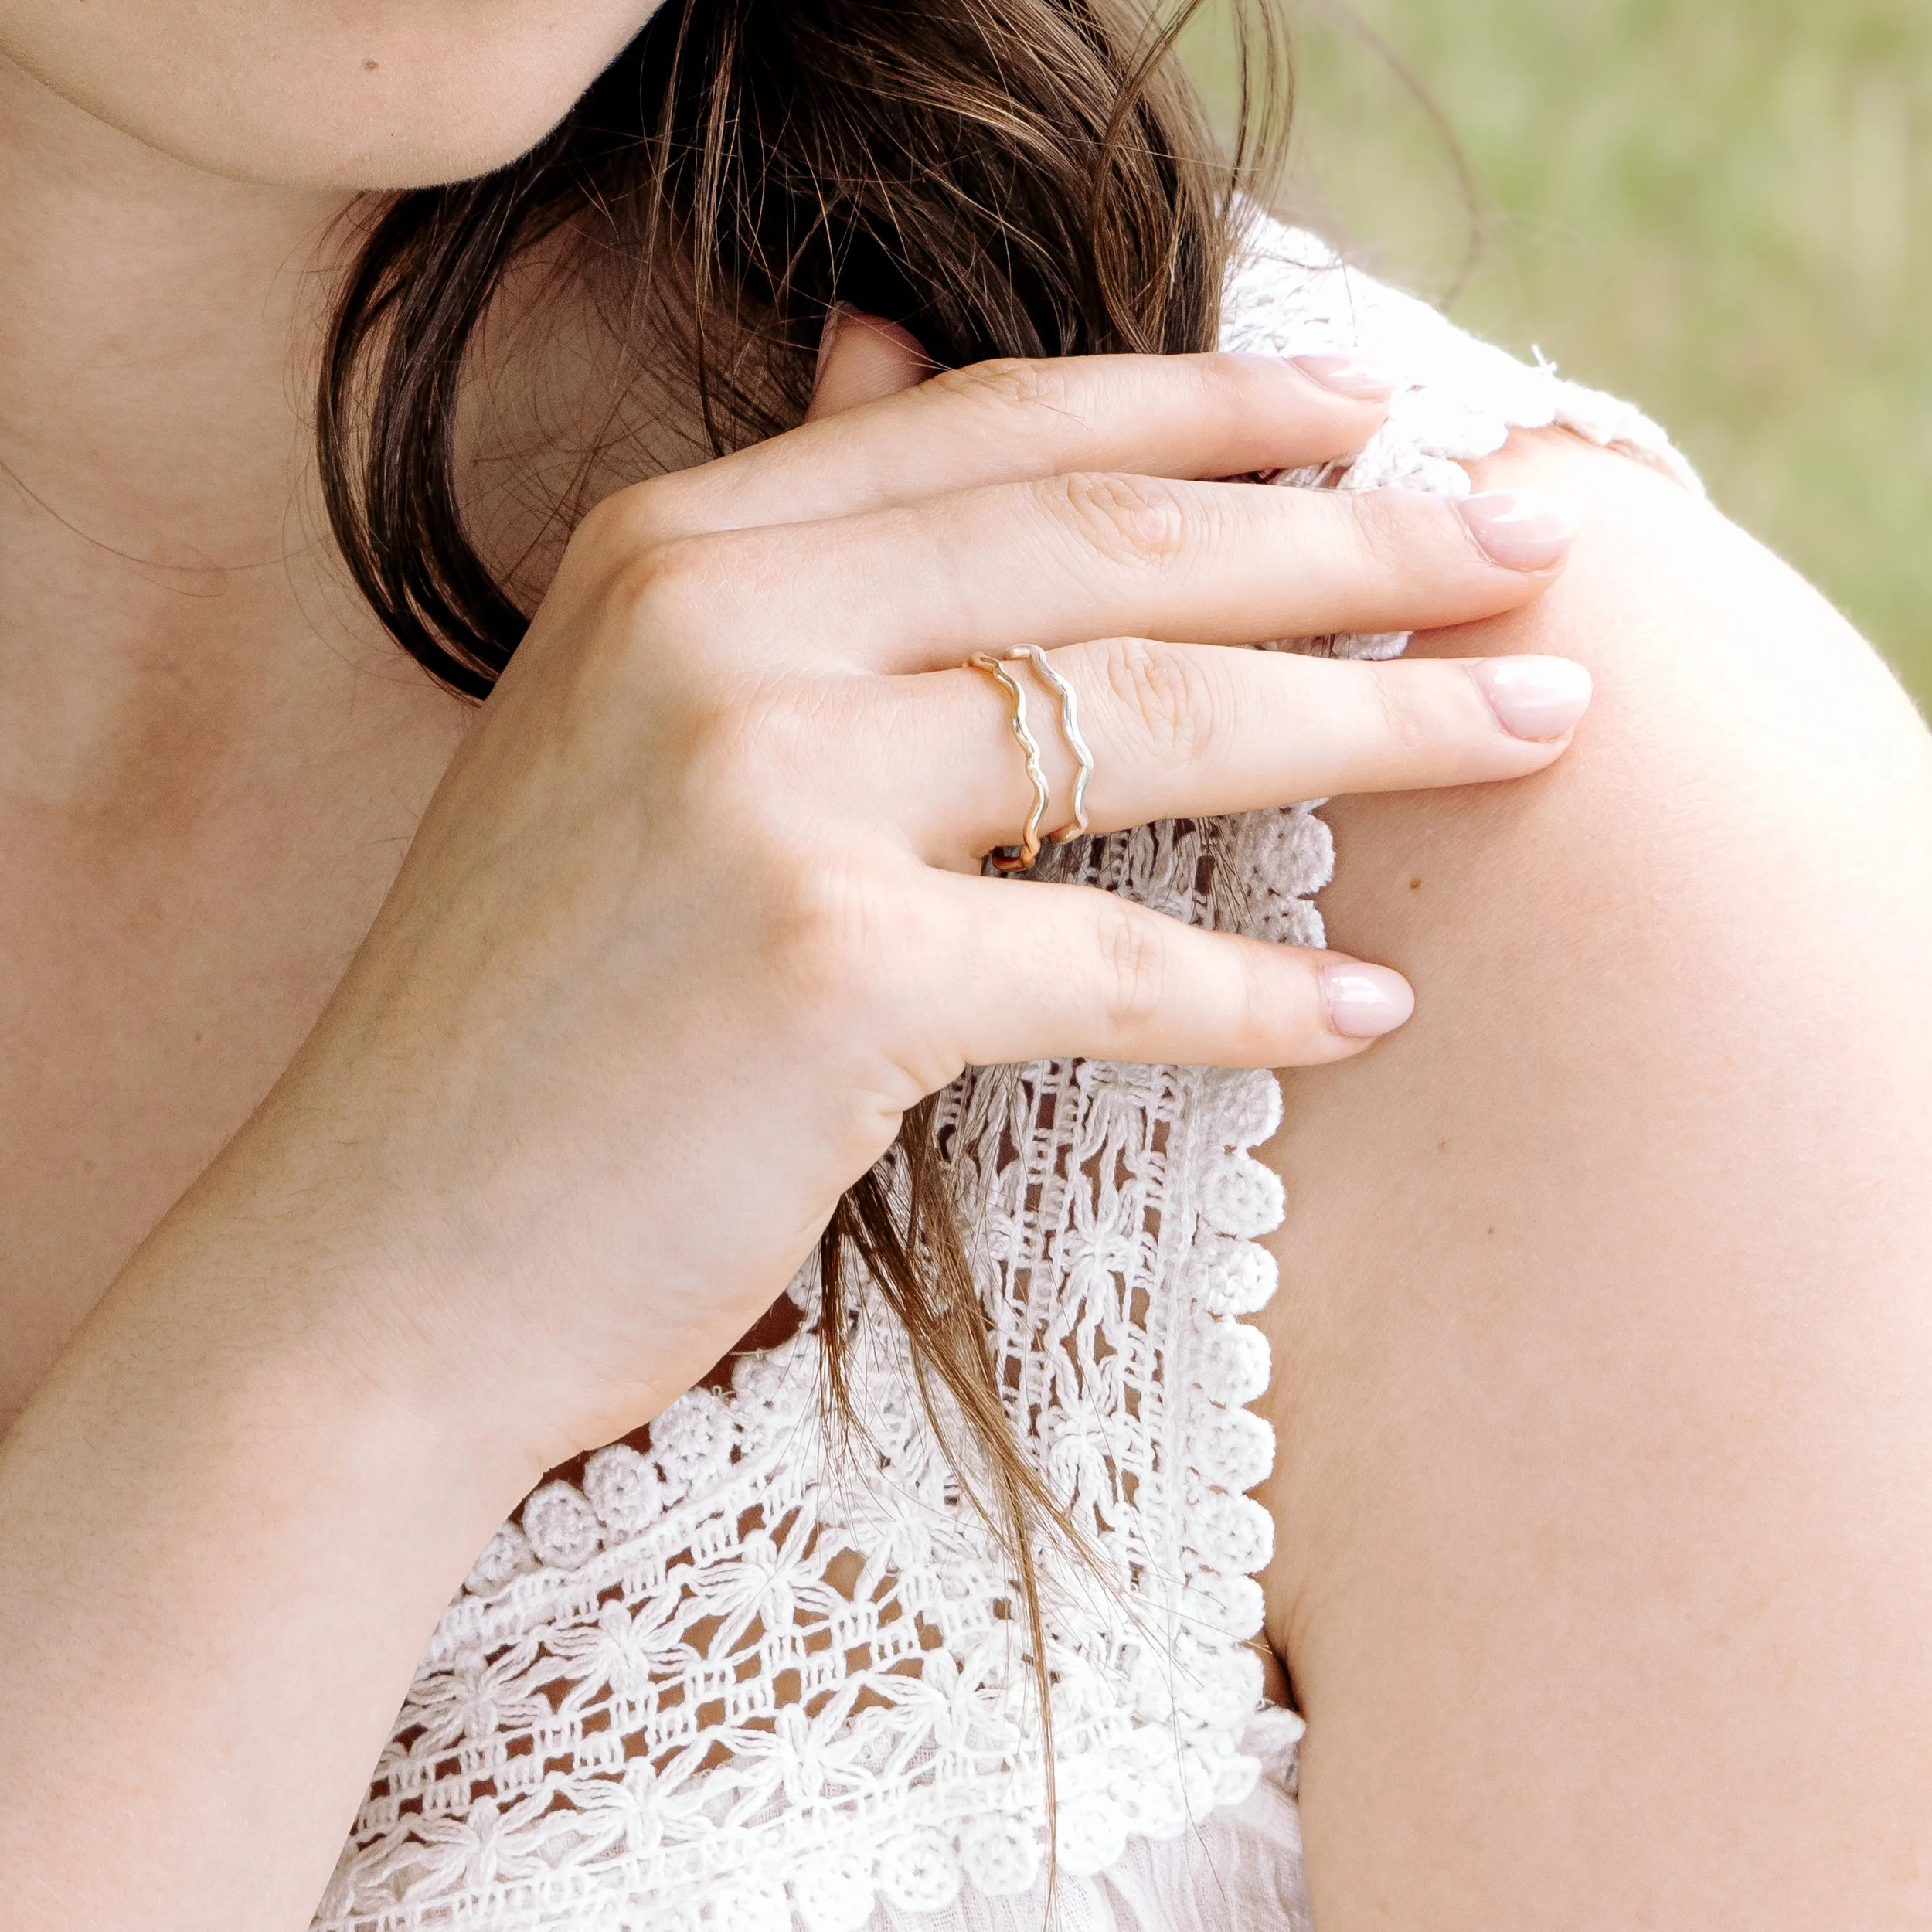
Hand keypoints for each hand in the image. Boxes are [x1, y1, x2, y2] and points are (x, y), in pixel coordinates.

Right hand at [224, 328, 1590, 1473]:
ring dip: (1373, 726)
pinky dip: (1255, 1001)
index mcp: (674, 554)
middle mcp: (713, 630)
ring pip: (1141, 720)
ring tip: (1537, 723)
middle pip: (1106, 546)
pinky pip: (1110, 966)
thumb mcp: (626, 738)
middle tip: (1537, 542)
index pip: (994, 428)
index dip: (1210, 409)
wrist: (375, 1265)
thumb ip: (781, 559)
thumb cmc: (531, 1026)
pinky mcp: (824, 975)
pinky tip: (1370, 1015)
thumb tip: (884, 346)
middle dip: (1354, 536)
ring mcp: (763, 793)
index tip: (1372, 415)